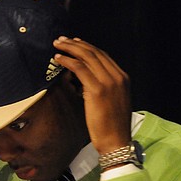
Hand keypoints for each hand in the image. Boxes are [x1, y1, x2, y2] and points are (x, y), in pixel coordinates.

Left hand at [51, 37, 130, 153]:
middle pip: (94, 52)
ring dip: (70, 48)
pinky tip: (58, 59)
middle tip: (61, 40)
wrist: (116, 141)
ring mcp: (109, 82)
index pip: (103, 56)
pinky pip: (80, 69)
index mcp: (122, 78)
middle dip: (76, 44)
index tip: (74, 42)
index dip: (87, 47)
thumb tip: (85, 79)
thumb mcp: (112, 101)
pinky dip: (68, 61)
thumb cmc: (112, 126)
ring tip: (57, 45)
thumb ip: (103, 87)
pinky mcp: (98, 90)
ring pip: (87, 57)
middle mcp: (117, 77)